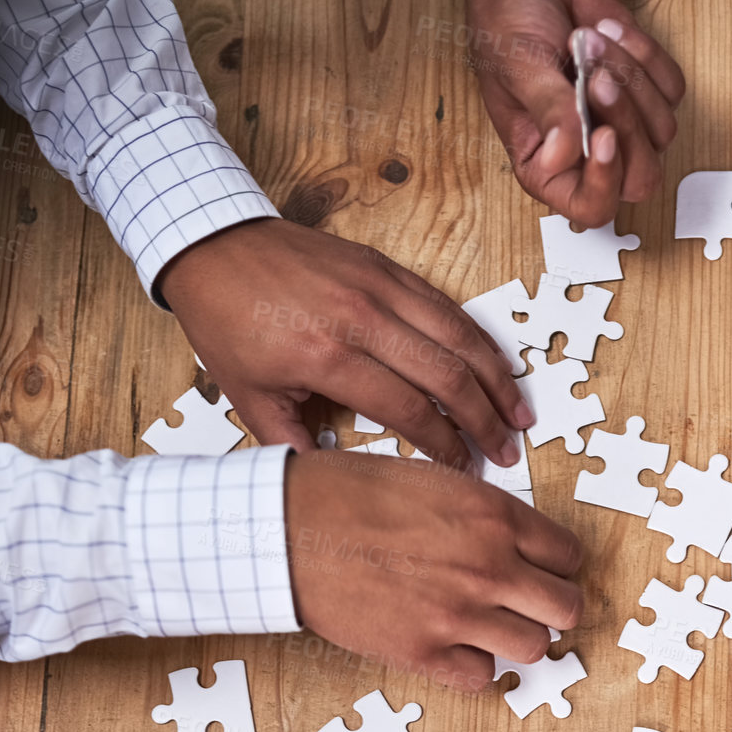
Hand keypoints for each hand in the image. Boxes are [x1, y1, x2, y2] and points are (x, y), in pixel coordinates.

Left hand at [158, 218, 532, 464]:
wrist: (211, 245)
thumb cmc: (227, 322)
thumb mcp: (249, 398)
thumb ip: (296, 446)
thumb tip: (336, 485)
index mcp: (327, 357)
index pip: (409, 411)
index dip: (444, 448)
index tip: (462, 471)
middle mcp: (360, 318)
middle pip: (446, 376)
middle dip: (484, 420)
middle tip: (507, 451)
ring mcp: (377, 286)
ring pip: (457, 335)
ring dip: (496, 378)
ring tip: (520, 413)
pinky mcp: (384, 266)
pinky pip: (444, 305)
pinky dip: (477, 337)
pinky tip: (496, 364)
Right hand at [285, 449, 581, 691]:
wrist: (288, 529)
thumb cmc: (346, 493)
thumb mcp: (431, 478)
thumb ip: (480, 510)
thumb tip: (508, 534)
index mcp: (493, 516)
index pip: (569, 554)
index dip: (557, 563)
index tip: (542, 567)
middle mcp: (487, 567)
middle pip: (567, 607)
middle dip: (553, 605)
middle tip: (529, 602)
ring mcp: (458, 614)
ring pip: (535, 647)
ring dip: (517, 638)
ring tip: (491, 625)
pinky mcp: (423, 653)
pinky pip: (481, 677)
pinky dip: (473, 666)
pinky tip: (453, 645)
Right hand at [453, 0, 683, 223]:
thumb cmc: (507, 22)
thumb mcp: (517, 66)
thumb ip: (547, 111)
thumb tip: (564, 157)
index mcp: (546, 166)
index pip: (591, 207)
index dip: (605, 182)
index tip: (603, 135)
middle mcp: (587, 154)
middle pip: (640, 178)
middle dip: (627, 125)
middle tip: (596, 75)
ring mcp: (622, 122)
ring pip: (661, 131)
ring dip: (630, 77)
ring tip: (587, 36)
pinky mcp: (645, 87)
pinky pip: (671, 88)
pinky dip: (644, 53)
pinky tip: (606, 26)